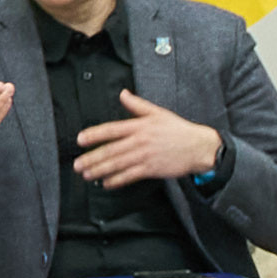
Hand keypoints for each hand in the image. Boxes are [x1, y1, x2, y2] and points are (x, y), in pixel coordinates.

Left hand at [70, 97, 223, 190]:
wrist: (198, 146)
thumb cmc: (179, 130)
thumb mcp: (158, 112)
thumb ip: (137, 105)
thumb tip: (123, 94)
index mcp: (140, 126)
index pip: (112, 130)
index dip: (94, 135)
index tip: (80, 140)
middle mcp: (140, 141)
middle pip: (111, 150)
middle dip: (92, 158)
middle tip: (78, 164)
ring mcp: (145, 156)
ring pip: (117, 164)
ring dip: (100, 170)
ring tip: (87, 174)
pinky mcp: (151, 169)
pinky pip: (130, 176)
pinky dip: (117, 180)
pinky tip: (107, 183)